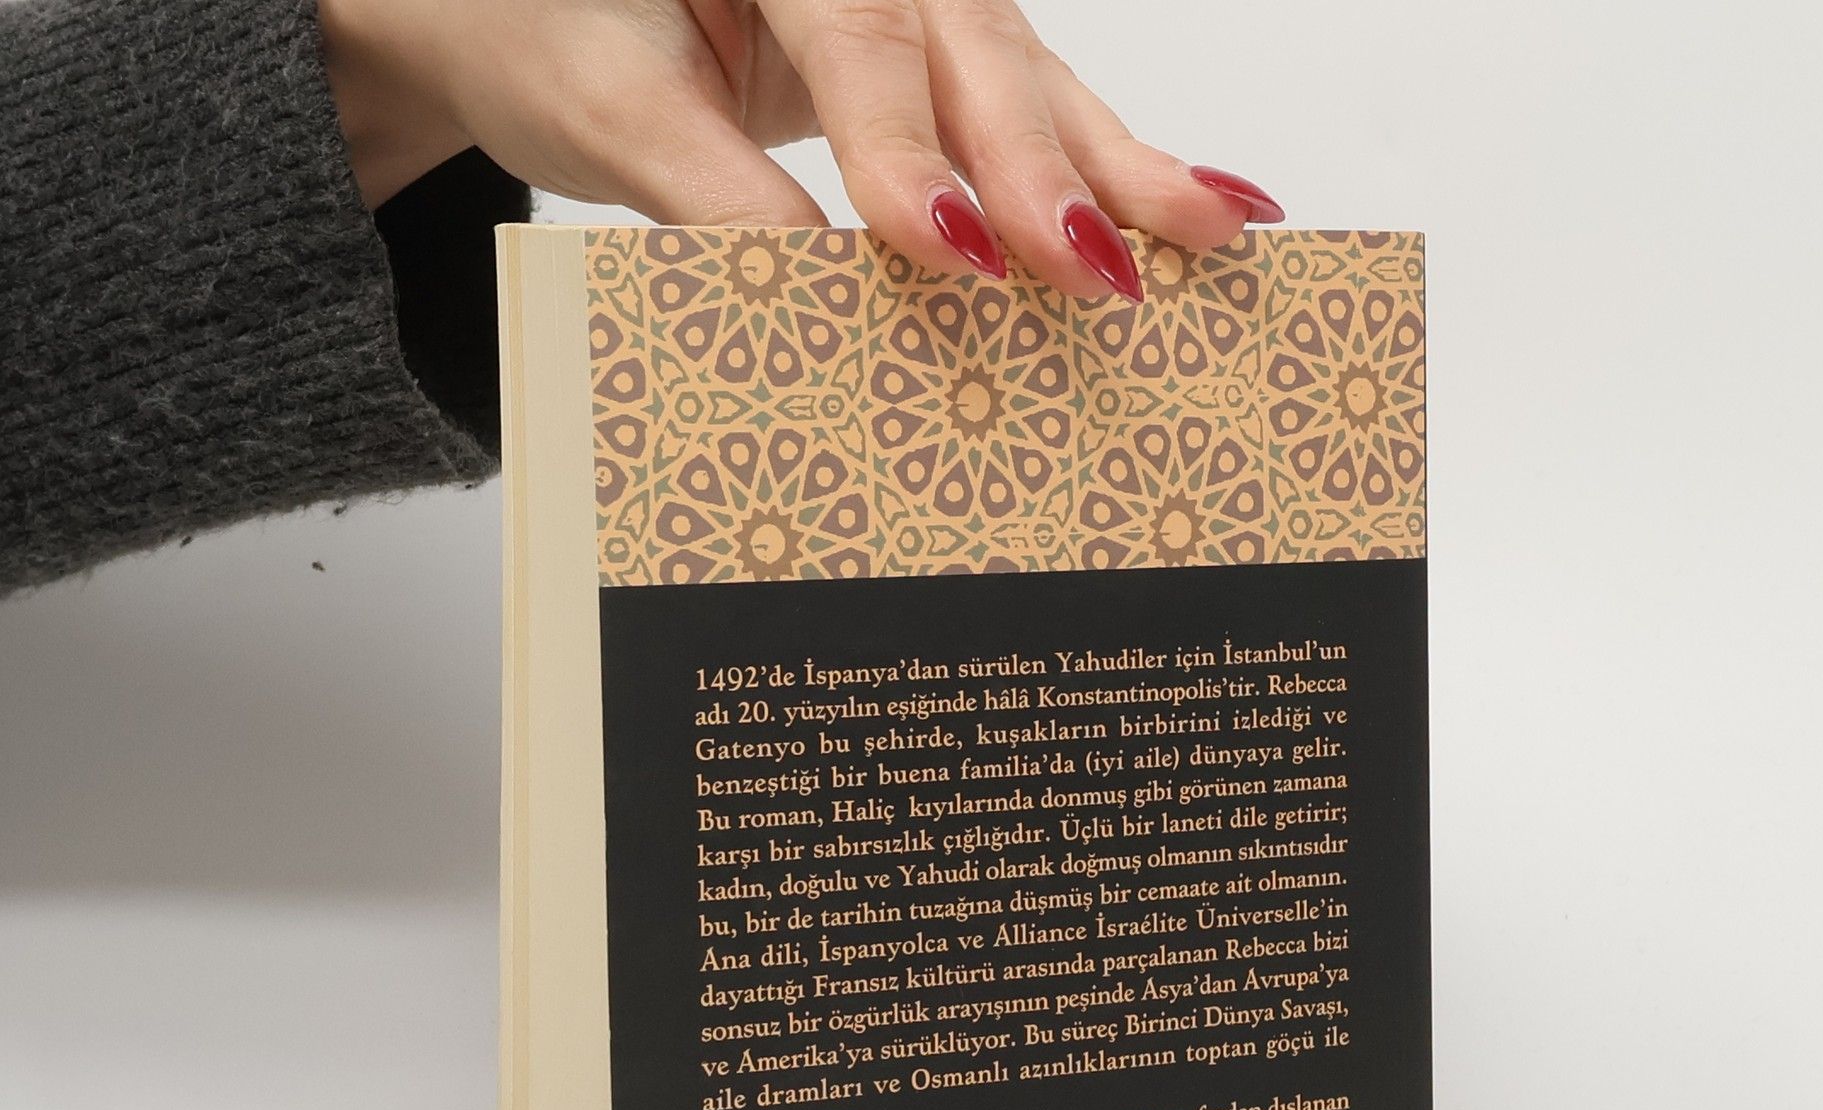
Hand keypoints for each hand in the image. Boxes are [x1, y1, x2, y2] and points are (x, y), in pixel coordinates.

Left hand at [319, 0, 1284, 300]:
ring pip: (1026, 70)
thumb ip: (713, 196)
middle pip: (970, 47)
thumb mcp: (610, 109)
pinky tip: (1204, 202)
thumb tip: (818, 294)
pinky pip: (1035, 104)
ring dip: (1117, 163)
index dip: (908, 150)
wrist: (533, 6)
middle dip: (1040, 167)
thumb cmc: (554, 32)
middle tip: (1101, 270)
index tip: (952, 251)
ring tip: (1216, 226)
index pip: (857, 37)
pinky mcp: (938, 58)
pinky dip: (1110, 162)